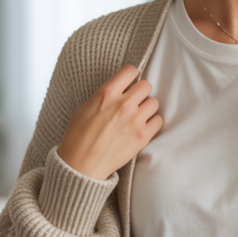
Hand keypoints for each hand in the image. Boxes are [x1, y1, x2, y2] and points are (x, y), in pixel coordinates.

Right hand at [57, 65, 162, 179]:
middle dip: (139, 93)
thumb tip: (120, 90)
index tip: (129, 83)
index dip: (130, 77)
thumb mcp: (86, 107)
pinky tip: (142, 127)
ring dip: (147, 108)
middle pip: (146, 85)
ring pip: (154, 102)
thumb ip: (106, 95)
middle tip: (132, 102)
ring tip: (136, 116)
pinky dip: (152, 122)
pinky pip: (158, 120)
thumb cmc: (79, 137)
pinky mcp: (143, 136)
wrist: (82, 165)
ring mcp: (135, 120)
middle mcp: (124, 104)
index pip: (131, 71)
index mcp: (107, 93)